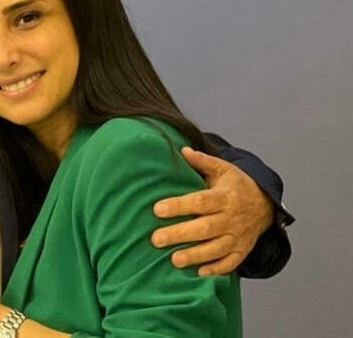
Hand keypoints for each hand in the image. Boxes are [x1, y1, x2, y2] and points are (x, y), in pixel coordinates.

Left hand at [150, 147, 273, 275]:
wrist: (265, 203)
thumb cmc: (236, 184)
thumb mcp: (222, 168)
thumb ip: (202, 161)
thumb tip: (183, 151)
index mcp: (225, 196)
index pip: (200, 202)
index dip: (179, 206)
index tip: (157, 209)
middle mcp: (232, 217)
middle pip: (205, 228)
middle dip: (180, 235)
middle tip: (156, 239)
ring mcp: (239, 235)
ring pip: (216, 248)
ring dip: (196, 255)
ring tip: (174, 260)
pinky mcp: (243, 249)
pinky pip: (231, 262)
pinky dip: (217, 269)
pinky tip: (199, 273)